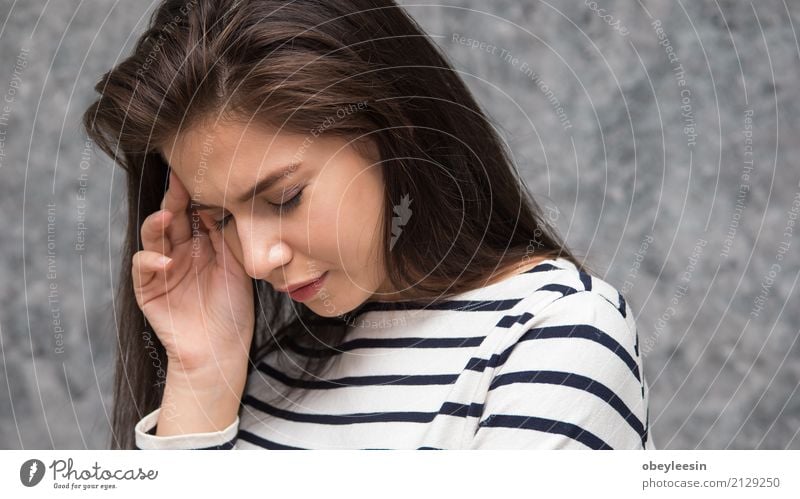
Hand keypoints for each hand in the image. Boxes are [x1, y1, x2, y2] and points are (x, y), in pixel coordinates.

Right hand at [132, 169, 253, 378]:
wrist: (221, 351)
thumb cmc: (233, 311)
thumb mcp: (236, 268)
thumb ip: (227, 237)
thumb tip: (224, 202)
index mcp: (202, 244)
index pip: (195, 211)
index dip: (197, 194)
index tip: (204, 173)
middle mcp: (180, 250)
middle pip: (174, 216)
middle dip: (176, 198)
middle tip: (181, 180)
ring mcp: (162, 268)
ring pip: (154, 235)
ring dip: (159, 223)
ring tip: (170, 215)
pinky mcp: (148, 288)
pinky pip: (142, 266)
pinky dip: (151, 259)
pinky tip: (167, 260)